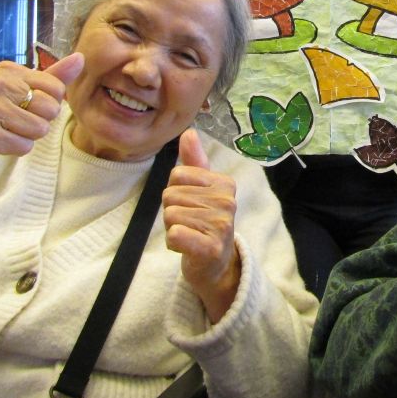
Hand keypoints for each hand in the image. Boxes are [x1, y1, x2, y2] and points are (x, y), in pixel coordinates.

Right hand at [0, 53, 84, 199]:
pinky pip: (24, 146)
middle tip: (14, 120)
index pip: (57, 89)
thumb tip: (81, 58)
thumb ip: (53, 76)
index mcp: (8, 70)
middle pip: (50, 109)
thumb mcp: (21, 88)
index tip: (25, 105)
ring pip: (39, 129)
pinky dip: (16, 149)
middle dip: (39, 121)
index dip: (48, 104)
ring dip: (27, 136)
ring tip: (6, 130)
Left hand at [163, 128, 240, 322]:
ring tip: (189, 234)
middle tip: (189, 223)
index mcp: (224, 183)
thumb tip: (189, 132)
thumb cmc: (204, 222)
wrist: (216, 265)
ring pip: (170, 215)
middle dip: (171, 211)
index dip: (174, 191)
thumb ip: (194, 161)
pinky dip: (173, 242)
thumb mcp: (201, 189)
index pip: (177, 174)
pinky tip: (186, 246)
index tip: (190, 204)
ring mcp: (221, 225)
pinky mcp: (211, 248)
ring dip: (172, 228)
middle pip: (170, 195)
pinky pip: (176, 234)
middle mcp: (227, 202)